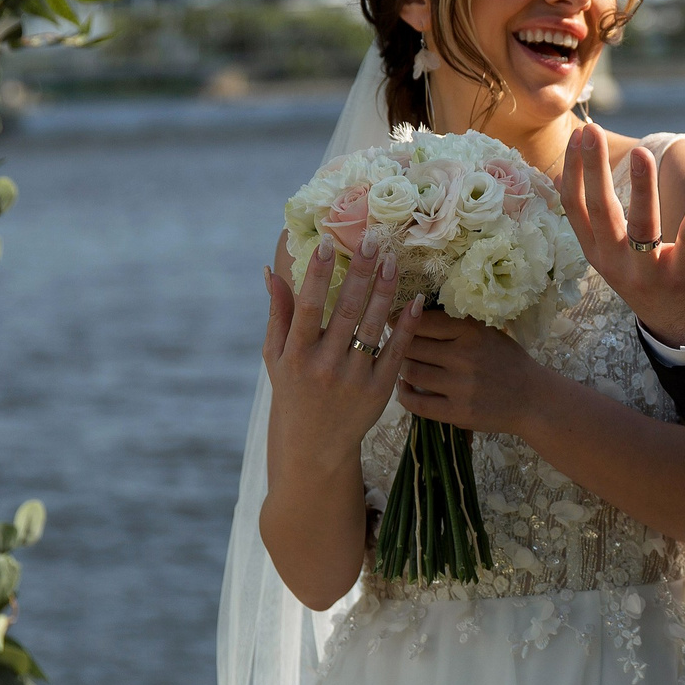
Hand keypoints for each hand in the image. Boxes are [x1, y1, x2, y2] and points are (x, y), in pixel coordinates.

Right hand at [261, 231, 417, 481]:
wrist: (315, 444)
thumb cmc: (292, 391)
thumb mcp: (274, 357)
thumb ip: (277, 314)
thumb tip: (270, 271)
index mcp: (296, 355)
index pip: (308, 307)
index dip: (317, 275)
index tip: (328, 243)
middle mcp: (324, 366)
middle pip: (346, 311)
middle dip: (360, 273)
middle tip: (372, 240)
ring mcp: (354, 379)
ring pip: (374, 327)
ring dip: (385, 291)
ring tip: (392, 261)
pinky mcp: (379, 390)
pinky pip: (396, 351)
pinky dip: (407, 325)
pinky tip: (414, 300)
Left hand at [396, 311, 547, 435]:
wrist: (533, 399)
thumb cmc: (507, 362)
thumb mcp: (487, 333)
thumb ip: (455, 325)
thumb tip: (413, 314)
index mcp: (471, 331)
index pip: (422, 321)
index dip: (401, 320)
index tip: (393, 320)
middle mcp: (464, 357)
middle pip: (411, 346)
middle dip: (398, 344)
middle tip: (393, 344)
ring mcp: (460, 386)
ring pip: (410, 372)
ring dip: (401, 368)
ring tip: (402, 365)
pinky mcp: (458, 412)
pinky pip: (416, 403)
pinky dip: (404, 394)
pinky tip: (405, 387)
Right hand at [561, 125, 684, 347]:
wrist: (681, 327)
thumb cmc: (645, 275)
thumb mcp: (611, 252)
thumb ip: (592, 218)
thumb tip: (562, 175)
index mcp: (596, 253)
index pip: (575, 207)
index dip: (574, 171)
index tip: (578, 135)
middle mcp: (616, 263)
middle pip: (601, 211)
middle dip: (594, 169)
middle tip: (591, 131)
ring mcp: (649, 272)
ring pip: (642, 225)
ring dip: (641, 188)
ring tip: (642, 153)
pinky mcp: (683, 276)